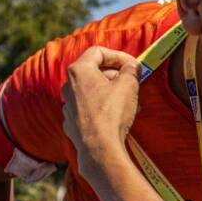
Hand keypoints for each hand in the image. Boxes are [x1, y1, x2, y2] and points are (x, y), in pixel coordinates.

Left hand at [61, 46, 140, 178]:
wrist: (99, 148)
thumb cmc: (112, 113)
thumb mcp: (128, 85)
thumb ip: (130, 71)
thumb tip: (132, 66)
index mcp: (79, 71)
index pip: (98, 52)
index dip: (119, 55)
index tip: (133, 65)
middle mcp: (68, 86)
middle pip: (94, 72)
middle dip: (116, 75)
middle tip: (133, 82)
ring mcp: (68, 106)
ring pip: (93, 92)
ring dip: (112, 93)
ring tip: (131, 102)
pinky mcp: (72, 123)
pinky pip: (90, 109)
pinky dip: (104, 108)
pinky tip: (118, 117)